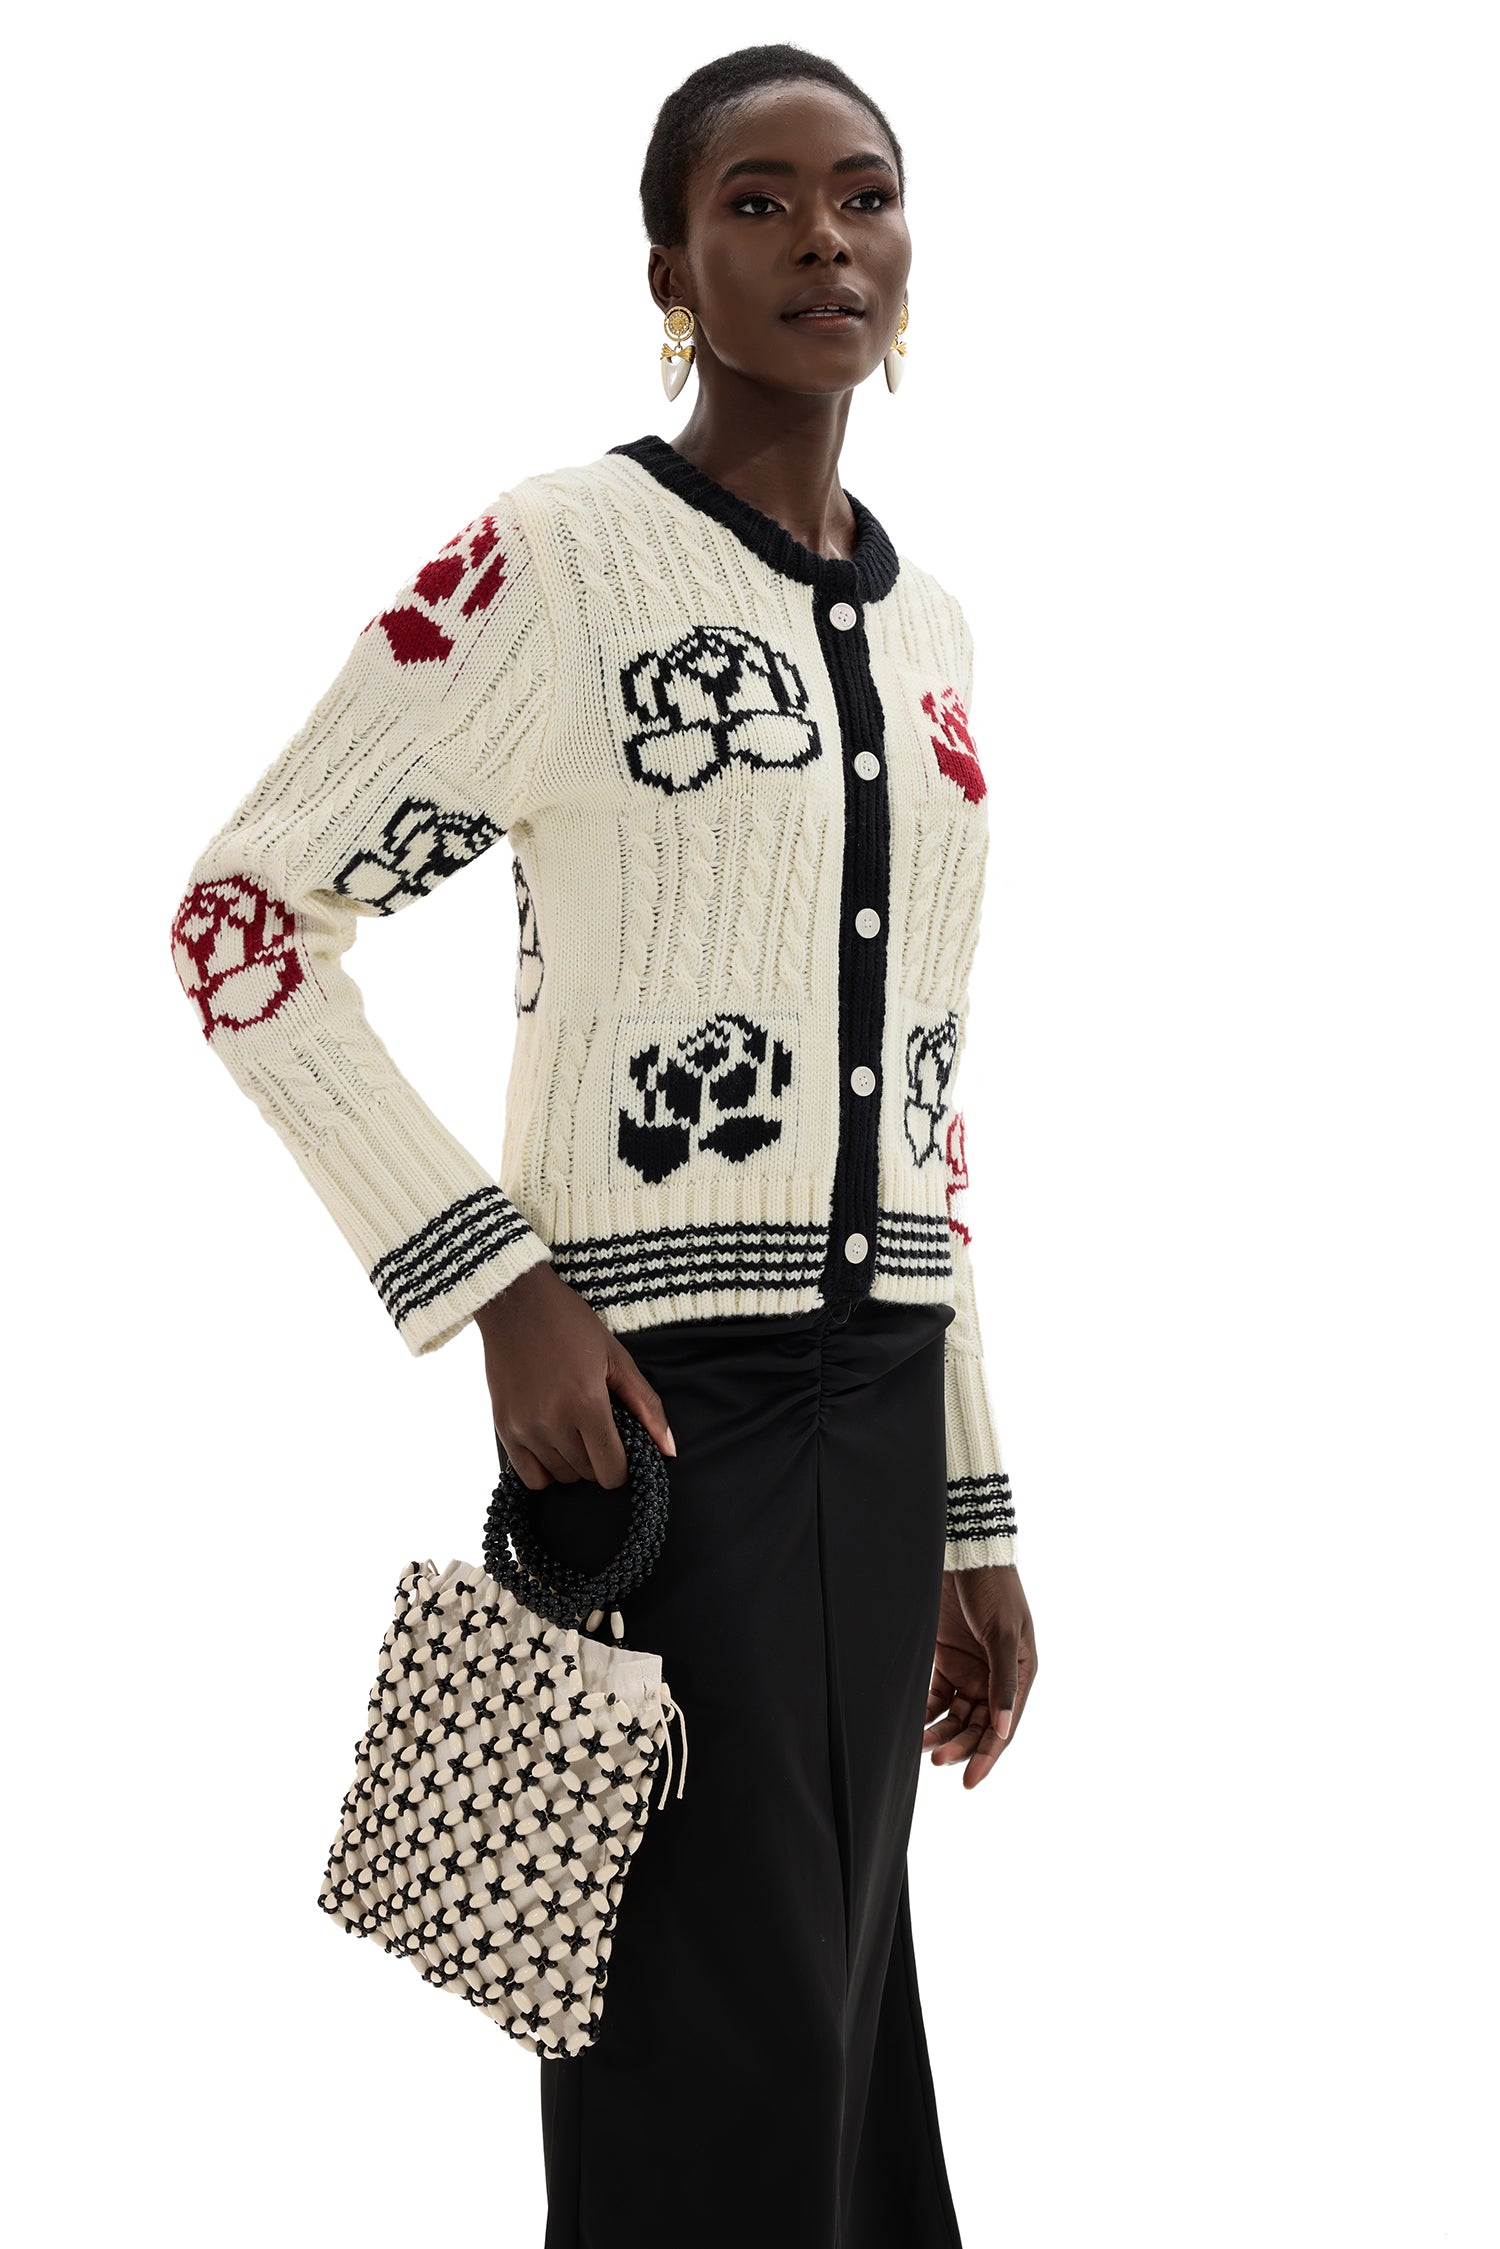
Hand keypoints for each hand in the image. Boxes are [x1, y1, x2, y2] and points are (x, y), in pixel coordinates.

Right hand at [473, 1262, 676, 1489]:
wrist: (515, 1301)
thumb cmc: (570, 1324)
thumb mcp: (616, 1358)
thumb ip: (646, 1406)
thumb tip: (670, 1450)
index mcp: (587, 1403)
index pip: (612, 1470)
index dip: (624, 1465)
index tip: (622, 1447)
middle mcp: (553, 1422)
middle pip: (588, 1474)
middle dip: (600, 1459)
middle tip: (597, 1428)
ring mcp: (524, 1428)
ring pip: (561, 1477)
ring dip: (574, 1463)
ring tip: (574, 1430)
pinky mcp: (503, 1428)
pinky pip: (530, 1477)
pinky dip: (546, 1469)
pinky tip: (553, 1445)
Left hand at [924, 1564, 1036, 1787]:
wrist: (965, 1556)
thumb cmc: (994, 1591)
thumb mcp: (1003, 1635)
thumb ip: (1004, 1683)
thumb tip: (1003, 1732)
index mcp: (1021, 1675)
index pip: (1004, 1727)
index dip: (987, 1756)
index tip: (969, 1782)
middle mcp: (996, 1680)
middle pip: (978, 1727)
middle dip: (959, 1746)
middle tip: (936, 1758)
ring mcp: (970, 1672)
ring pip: (955, 1717)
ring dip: (940, 1734)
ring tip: (920, 1746)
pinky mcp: (946, 1662)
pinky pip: (936, 1699)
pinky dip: (926, 1714)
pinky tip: (912, 1725)